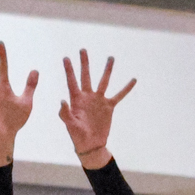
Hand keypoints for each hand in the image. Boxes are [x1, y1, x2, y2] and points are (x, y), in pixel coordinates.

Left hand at [57, 49, 135, 168]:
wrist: (91, 145)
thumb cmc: (77, 136)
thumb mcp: (70, 125)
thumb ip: (65, 113)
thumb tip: (62, 100)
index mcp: (76, 100)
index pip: (72, 81)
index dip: (69, 70)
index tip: (66, 57)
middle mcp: (87, 97)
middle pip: (86, 76)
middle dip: (84, 63)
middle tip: (83, 50)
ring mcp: (99, 100)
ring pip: (104, 81)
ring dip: (107, 70)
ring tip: (111, 58)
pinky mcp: (109, 107)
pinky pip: (119, 95)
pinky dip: (126, 88)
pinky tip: (133, 80)